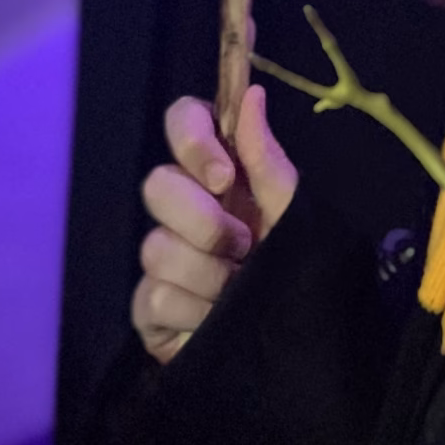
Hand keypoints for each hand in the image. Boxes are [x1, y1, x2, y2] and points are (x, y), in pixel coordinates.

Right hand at [131, 85, 298, 365]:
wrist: (293, 350)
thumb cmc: (294, 271)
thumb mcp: (293, 216)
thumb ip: (268, 161)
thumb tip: (251, 94)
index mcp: (220, 174)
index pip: (183, 121)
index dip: (191, 138)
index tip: (220, 175)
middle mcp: (185, 207)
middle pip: (157, 185)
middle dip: (203, 222)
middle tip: (243, 248)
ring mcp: (163, 257)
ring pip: (156, 247)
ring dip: (208, 276)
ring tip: (239, 291)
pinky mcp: (151, 306)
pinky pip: (154, 297)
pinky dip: (194, 313)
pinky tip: (216, 322)